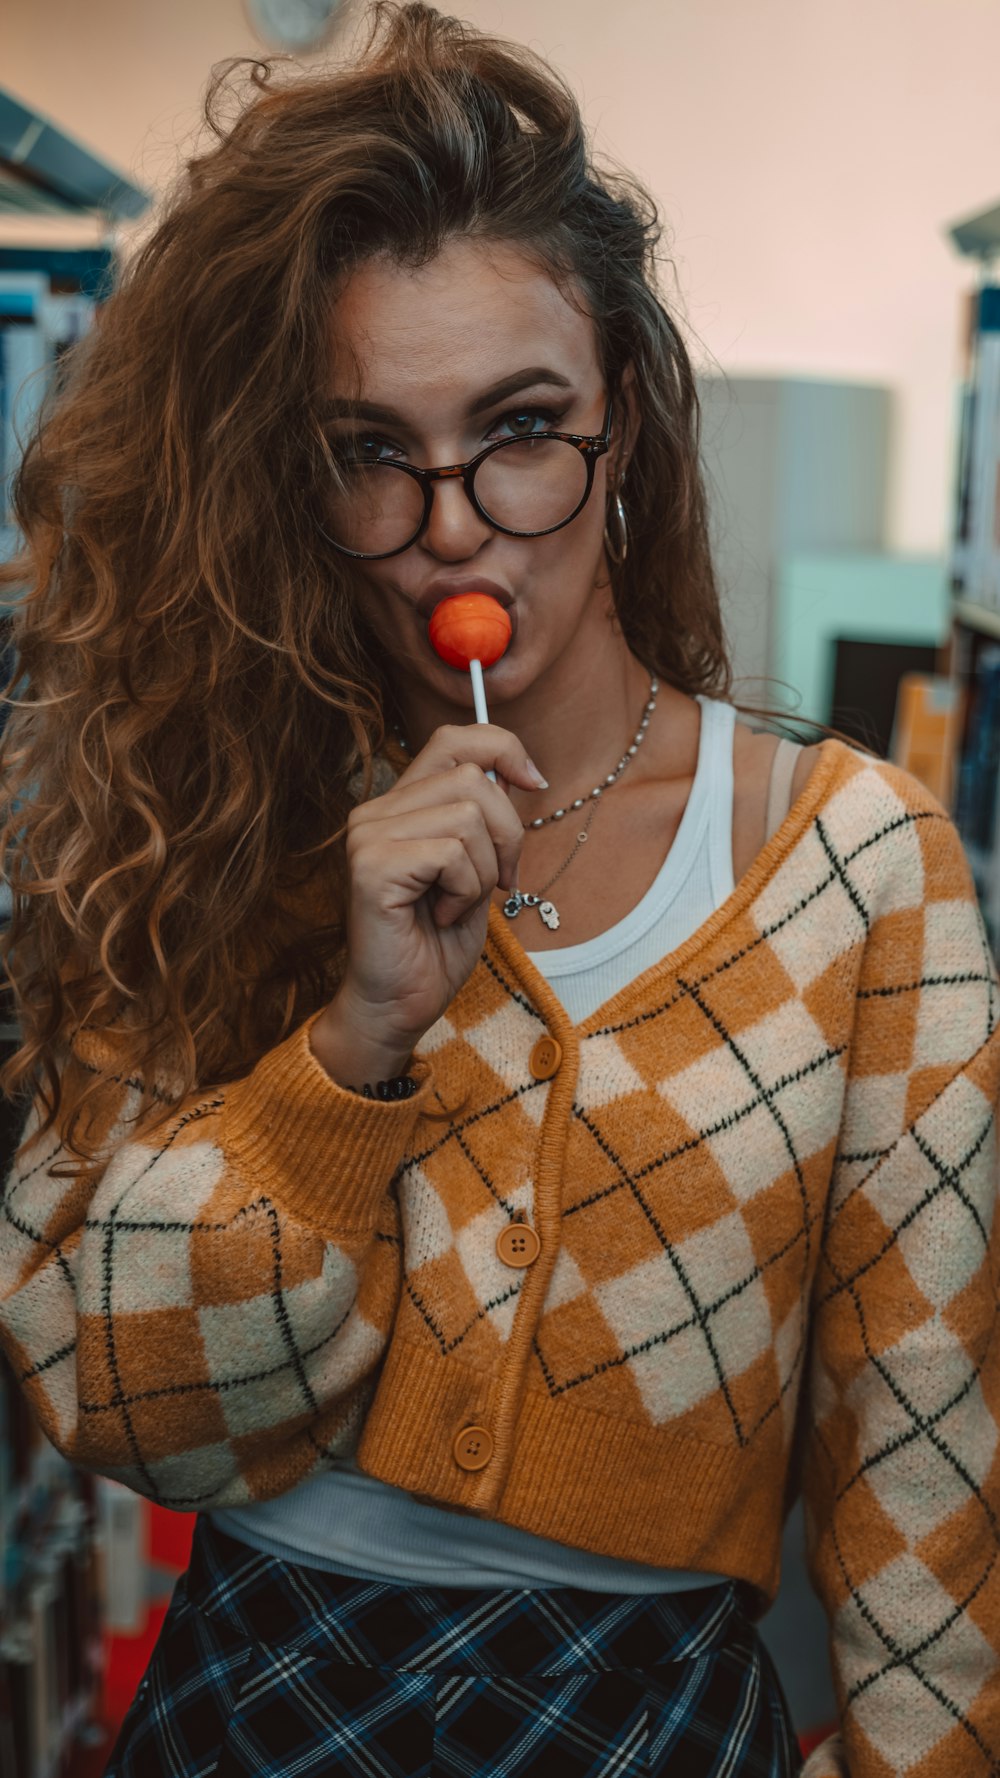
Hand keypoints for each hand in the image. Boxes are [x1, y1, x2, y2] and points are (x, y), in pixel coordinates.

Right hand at [310, 725, 545, 1086]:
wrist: (399, 1005)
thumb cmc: (435, 944)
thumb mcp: (475, 868)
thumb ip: (482, 819)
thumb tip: (518, 774)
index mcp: (398, 805)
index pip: (454, 739)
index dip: (503, 749)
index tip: (534, 784)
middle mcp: (374, 811)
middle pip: (473, 778)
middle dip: (507, 834)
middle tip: (500, 882)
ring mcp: (367, 835)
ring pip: (468, 816)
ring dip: (484, 870)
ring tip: (457, 904)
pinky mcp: (371, 865)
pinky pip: (452, 853)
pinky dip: (464, 890)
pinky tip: (440, 916)